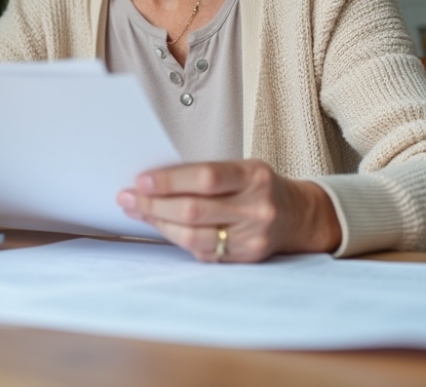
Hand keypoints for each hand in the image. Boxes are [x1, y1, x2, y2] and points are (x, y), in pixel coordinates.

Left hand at [115, 159, 340, 261]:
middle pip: (194, 209)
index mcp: (254, 175)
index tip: (141, 180)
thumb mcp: (241, 168)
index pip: (205, 177)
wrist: (297, 215)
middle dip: (154, 204)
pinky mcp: (246, 258)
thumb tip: (154, 181)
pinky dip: (176, 238)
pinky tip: (162, 227)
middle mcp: (256, 207)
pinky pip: (202, 251)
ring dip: (159, 223)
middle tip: (128, 197)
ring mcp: (252, 236)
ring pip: (193, 236)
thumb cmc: (259, 186)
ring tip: (137, 212)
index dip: (169, 180)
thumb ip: (205, 175)